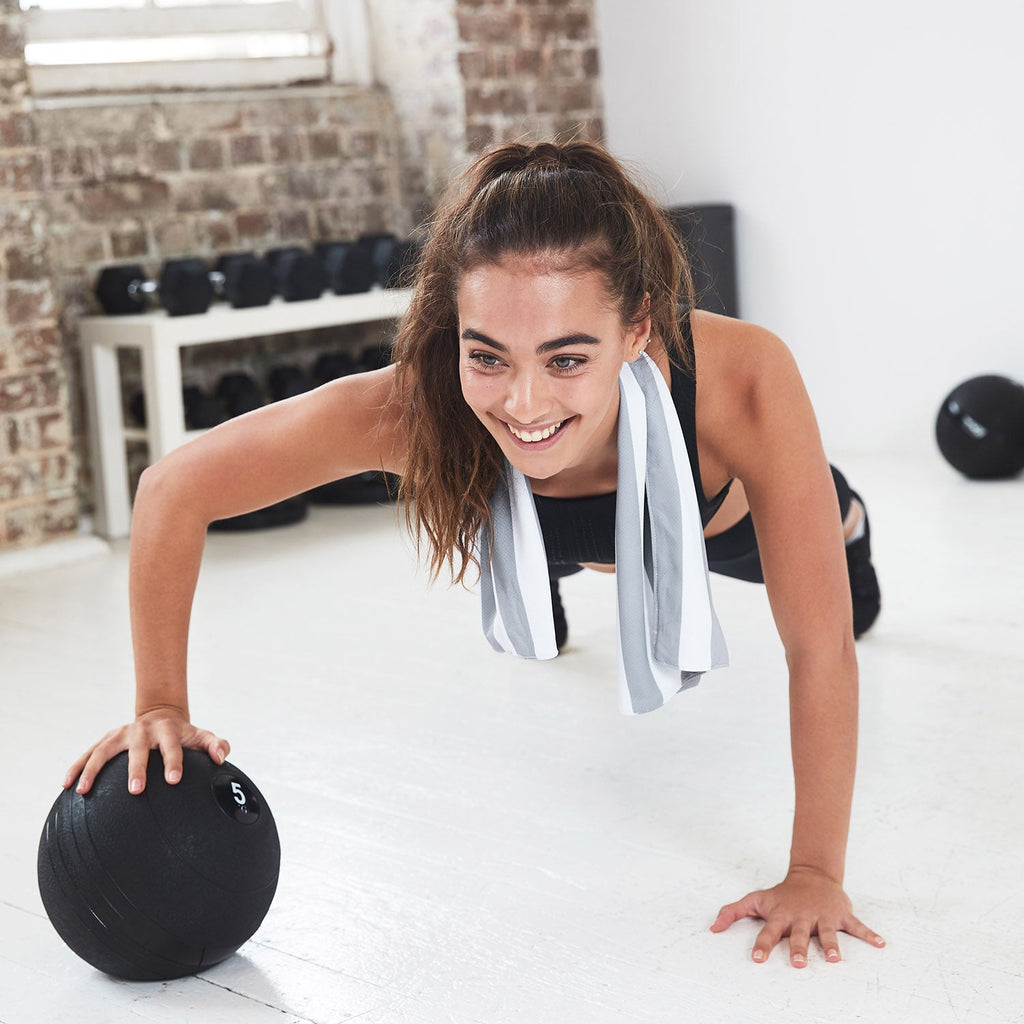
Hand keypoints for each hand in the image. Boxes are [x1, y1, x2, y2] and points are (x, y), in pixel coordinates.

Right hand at [62, 707, 229, 795]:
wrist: (162, 715)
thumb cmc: (184, 735)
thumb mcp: (202, 736)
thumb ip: (216, 745)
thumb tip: (220, 757)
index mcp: (167, 731)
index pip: (172, 746)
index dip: (173, 761)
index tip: (174, 780)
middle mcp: (142, 730)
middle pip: (137, 749)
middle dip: (136, 768)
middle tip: (135, 790)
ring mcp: (121, 734)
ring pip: (103, 750)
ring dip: (92, 769)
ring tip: (83, 791)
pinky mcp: (107, 739)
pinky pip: (88, 753)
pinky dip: (76, 767)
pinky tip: (66, 785)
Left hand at [710, 866, 885, 966]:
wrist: (811, 875)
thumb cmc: (781, 894)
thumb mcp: (755, 900)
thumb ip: (733, 912)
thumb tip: (712, 928)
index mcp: (781, 915)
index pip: (769, 932)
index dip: (762, 945)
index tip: (757, 959)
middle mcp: (801, 916)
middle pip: (799, 935)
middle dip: (799, 949)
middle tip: (799, 964)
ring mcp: (822, 915)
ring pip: (827, 932)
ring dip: (831, 945)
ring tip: (834, 959)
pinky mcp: (841, 914)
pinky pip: (857, 926)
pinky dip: (869, 934)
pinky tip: (881, 944)